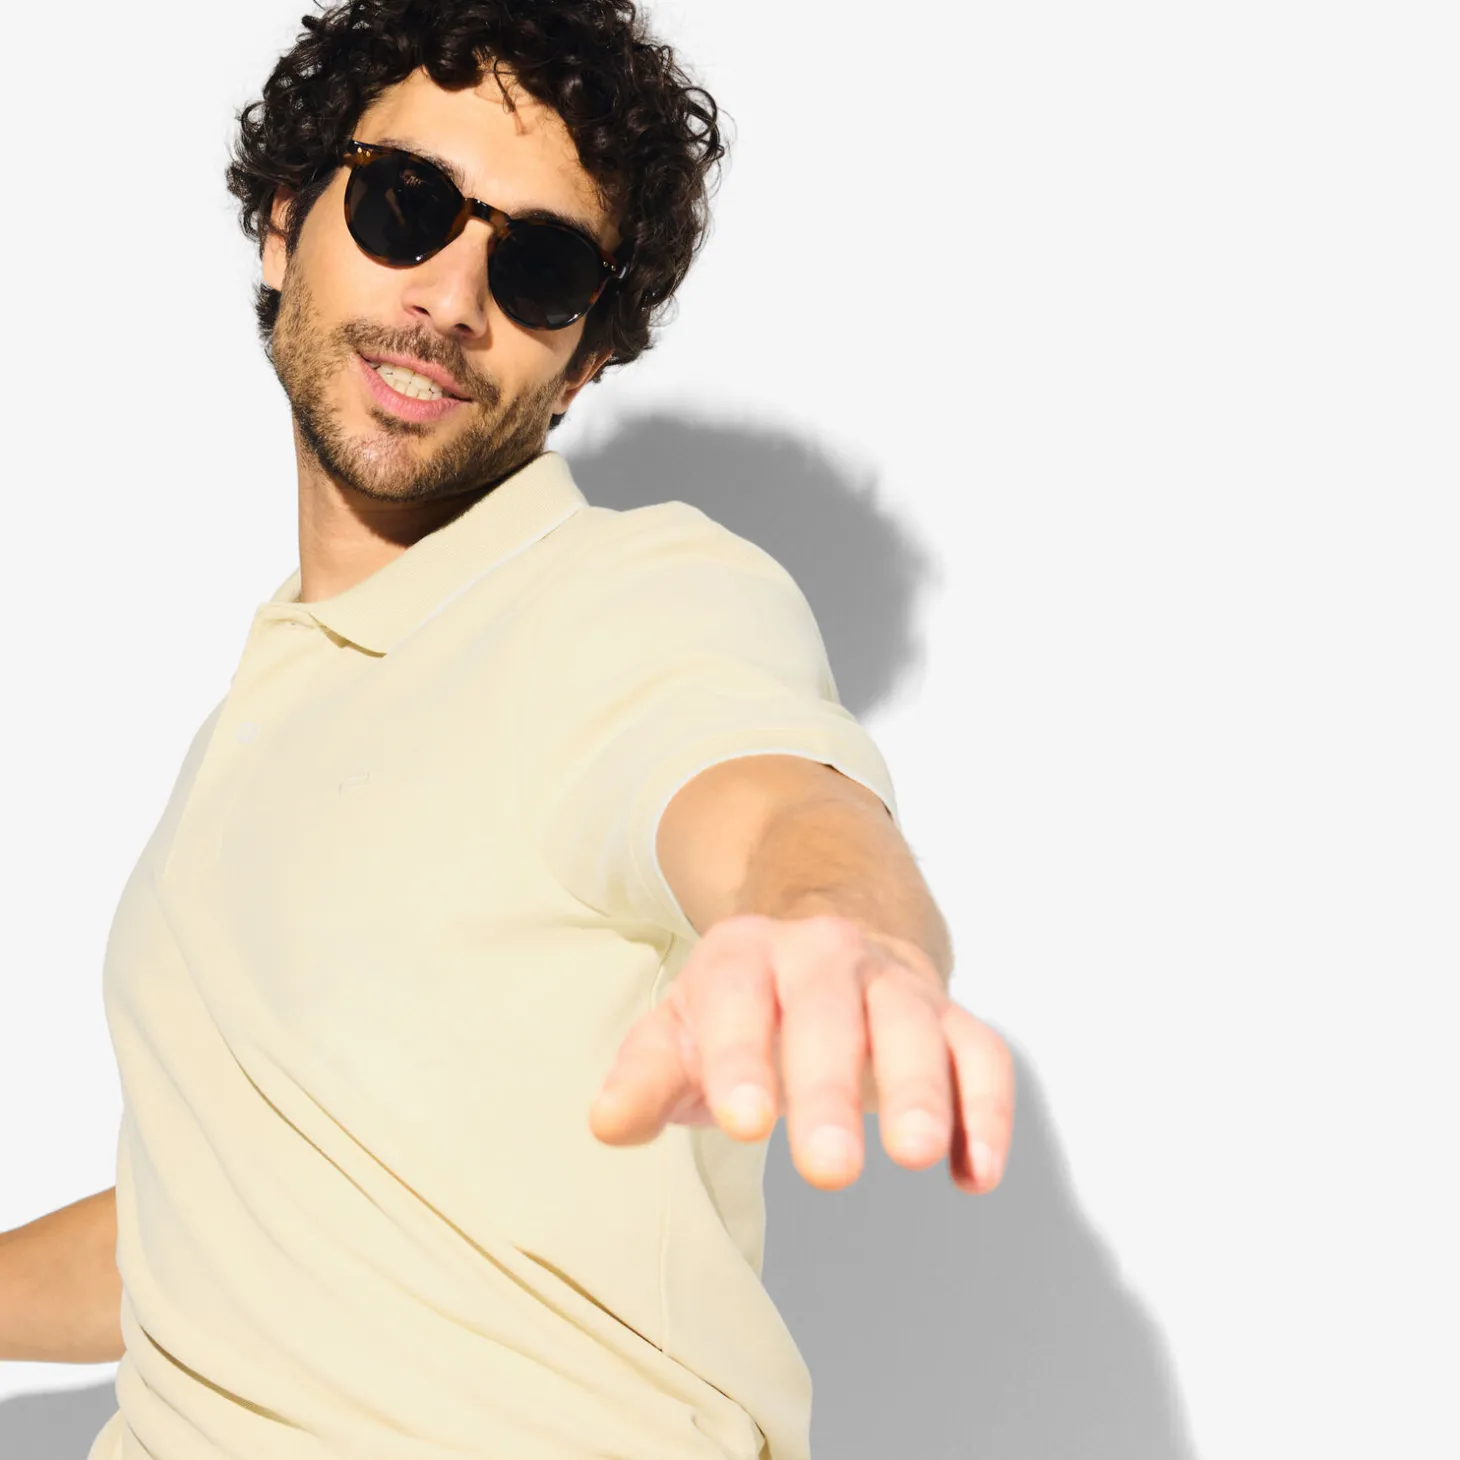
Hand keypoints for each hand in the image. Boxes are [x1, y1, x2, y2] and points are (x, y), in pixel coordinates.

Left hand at [587, 913, 1013, 1192]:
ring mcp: (893, 985)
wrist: (826, 944)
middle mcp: (824, 958)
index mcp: (745, 956)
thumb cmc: (744, 1010)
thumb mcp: (681, 1033)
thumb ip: (645, 1078)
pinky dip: (985, 1109)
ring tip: (914, 1156)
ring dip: (922, 1089)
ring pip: (914, 1025)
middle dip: (830, 1090)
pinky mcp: (950, 1019)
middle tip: (828, 1170)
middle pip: (830, 1014)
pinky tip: (975, 1174)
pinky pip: (981, 1054)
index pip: (739, 999)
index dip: (741, 1058)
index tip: (744, 1124)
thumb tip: (607, 1123)